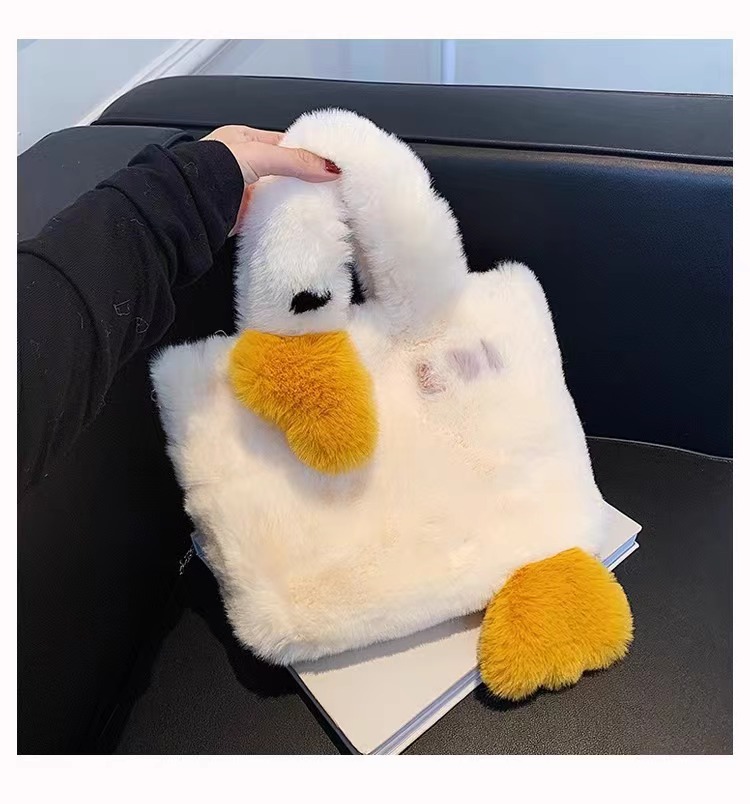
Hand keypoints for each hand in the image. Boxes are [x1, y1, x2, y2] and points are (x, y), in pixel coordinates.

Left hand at [202, 125, 340, 235]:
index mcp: (243, 138)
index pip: (285, 143)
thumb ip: (295, 161)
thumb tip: (328, 167)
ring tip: (319, 202)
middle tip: (328, 185)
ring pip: (278, 193)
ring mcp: (243, 190)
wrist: (190, 206)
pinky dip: (283, 217)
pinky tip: (298, 218)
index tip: (328, 163)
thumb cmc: (209, 171)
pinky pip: (270, 214)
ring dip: (294, 199)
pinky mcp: (244, 214)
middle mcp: (242, 163)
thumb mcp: (260, 155)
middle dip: (303, 178)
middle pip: (283, 170)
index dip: (307, 152)